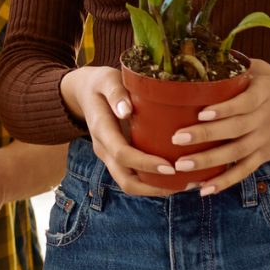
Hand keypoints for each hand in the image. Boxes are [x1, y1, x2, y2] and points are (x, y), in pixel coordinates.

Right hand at [59, 64, 181, 198]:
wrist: (84, 92)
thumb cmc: (101, 84)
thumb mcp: (107, 80)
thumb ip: (116, 93)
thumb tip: (126, 110)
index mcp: (102, 130)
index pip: (122, 154)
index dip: (146, 164)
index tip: (170, 167)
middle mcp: (104, 149)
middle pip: (126, 180)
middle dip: (154, 187)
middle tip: (183, 182)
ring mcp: (110, 156)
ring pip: (131, 183)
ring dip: (156, 189)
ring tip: (186, 184)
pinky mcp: (119, 158)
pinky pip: (135, 177)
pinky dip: (154, 182)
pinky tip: (177, 178)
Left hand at [167, 59, 269, 195]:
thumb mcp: (266, 71)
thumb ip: (238, 66)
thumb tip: (201, 54)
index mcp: (266, 92)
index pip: (245, 101)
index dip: (225, 109)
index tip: (201, 111)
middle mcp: (267, 117)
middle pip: (236, 129)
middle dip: (206, 135)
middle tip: (177, 137)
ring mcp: (266, 139)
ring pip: (237, 152)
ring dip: (209, 161)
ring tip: (182, 166)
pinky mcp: (266, 156)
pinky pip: (245, 171)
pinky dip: (225, 181)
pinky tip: (204, 189)